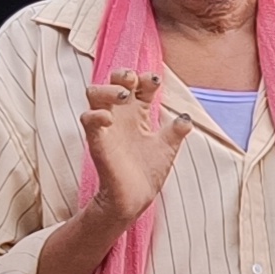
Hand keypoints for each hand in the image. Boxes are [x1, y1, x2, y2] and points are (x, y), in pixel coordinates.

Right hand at [79, 76, 194, 225]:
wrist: (135, 199)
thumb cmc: (146, 173)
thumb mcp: (167, 147)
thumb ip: (176, 131)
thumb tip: (187, 118)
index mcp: (138, 114)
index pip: (139, 85)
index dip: (146, 78)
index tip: (155, 81)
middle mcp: (120, 116)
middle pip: (112, 81)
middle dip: (122, 75)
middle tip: (133, 81)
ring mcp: (107, 127)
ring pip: (94, 93)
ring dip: (108, 89)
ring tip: (123, 96)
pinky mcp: (97, 141)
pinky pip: (88, 119)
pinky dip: (96, 115)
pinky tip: (108, 118)